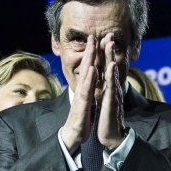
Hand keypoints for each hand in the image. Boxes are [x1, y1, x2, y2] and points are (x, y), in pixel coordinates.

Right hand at [61, 34, 97, 154]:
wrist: (73, 135)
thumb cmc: (81, 118)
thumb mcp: (88, 101)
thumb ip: (90, 89)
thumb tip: (93, 79)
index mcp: (85, 88)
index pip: (90, 68)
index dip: (93, 54)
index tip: (97, 39)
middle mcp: (82, 89)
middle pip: (86, 67)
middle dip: (90, 51)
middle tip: (93, 35)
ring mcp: (81, 96)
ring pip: (86, 76)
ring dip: (89, 60)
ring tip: (92, 47)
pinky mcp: (81, 105)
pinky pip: (86, 91)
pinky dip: (89, 80)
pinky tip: (92, 70)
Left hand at [97, 33, 124, 150]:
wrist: (112, 137)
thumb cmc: (107, 120)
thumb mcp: (104, 102)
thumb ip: (104, 91)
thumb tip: (103, 83)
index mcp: (108, 88)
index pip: (106, 68)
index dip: (104, 55)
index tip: (103, 40)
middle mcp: (112, 89)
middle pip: (110, 66)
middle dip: (109, 50)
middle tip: (109, 34)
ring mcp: (113, 94)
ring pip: (112, 73)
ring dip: (111, 57)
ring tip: (110, 44)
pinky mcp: (112, 102)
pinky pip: (111, 86)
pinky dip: (112, 74)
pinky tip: (112, 65)